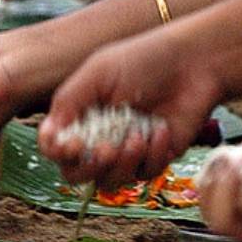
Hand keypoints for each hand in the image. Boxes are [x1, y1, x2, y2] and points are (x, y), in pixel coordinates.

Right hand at [38, 28, 221, 190]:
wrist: (193, 63)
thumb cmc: (143, 60)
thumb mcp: (98, 72)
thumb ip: (68, 101)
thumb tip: (47, 136)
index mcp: (79, 115)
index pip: (54, 147)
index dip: (58, 152)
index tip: (73, 143)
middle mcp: (97, 136)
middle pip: (76, 174)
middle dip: (90, 166)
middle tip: (107, 149)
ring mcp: (125, 150)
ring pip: (109, 181)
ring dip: (123, 163)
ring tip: (140, 135)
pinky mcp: (153, 158)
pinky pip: (143, 175)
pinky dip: (152, 155)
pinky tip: (161, 129)